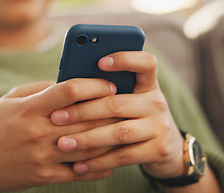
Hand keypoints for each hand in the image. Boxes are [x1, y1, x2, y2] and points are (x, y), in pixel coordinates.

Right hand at [0, 79, 122, 191]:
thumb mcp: (10, 100)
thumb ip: (39, 89)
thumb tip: (70, 82)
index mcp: (29, 108)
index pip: (69, 90)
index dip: (93, 85)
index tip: (109, 84)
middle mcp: (38, 132)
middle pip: (85, 118)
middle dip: (110, 109)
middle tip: (126, 104)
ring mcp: (43, 157)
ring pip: (88, 146)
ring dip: (110, 137)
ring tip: (123, 129)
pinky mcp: (45, 176)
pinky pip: (81, 172)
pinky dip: (99, 166)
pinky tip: (110, 159)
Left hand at [50, 51, 185, 178]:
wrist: (168, 148)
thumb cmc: (133, 117)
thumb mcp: (128, 99)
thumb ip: (106, 92)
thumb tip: (66, 86)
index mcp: (148, 84)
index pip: (145, 63)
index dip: (125, 59)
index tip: (100, 61)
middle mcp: (157, 102)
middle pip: (116, 103)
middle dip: (82, 111)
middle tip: (56, 117)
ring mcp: (160, 126)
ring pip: (118, 132)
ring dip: (87, 139)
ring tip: (63, 144)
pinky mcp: (158, 150)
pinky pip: (123, 156)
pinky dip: (98, 161)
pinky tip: (78, 165)